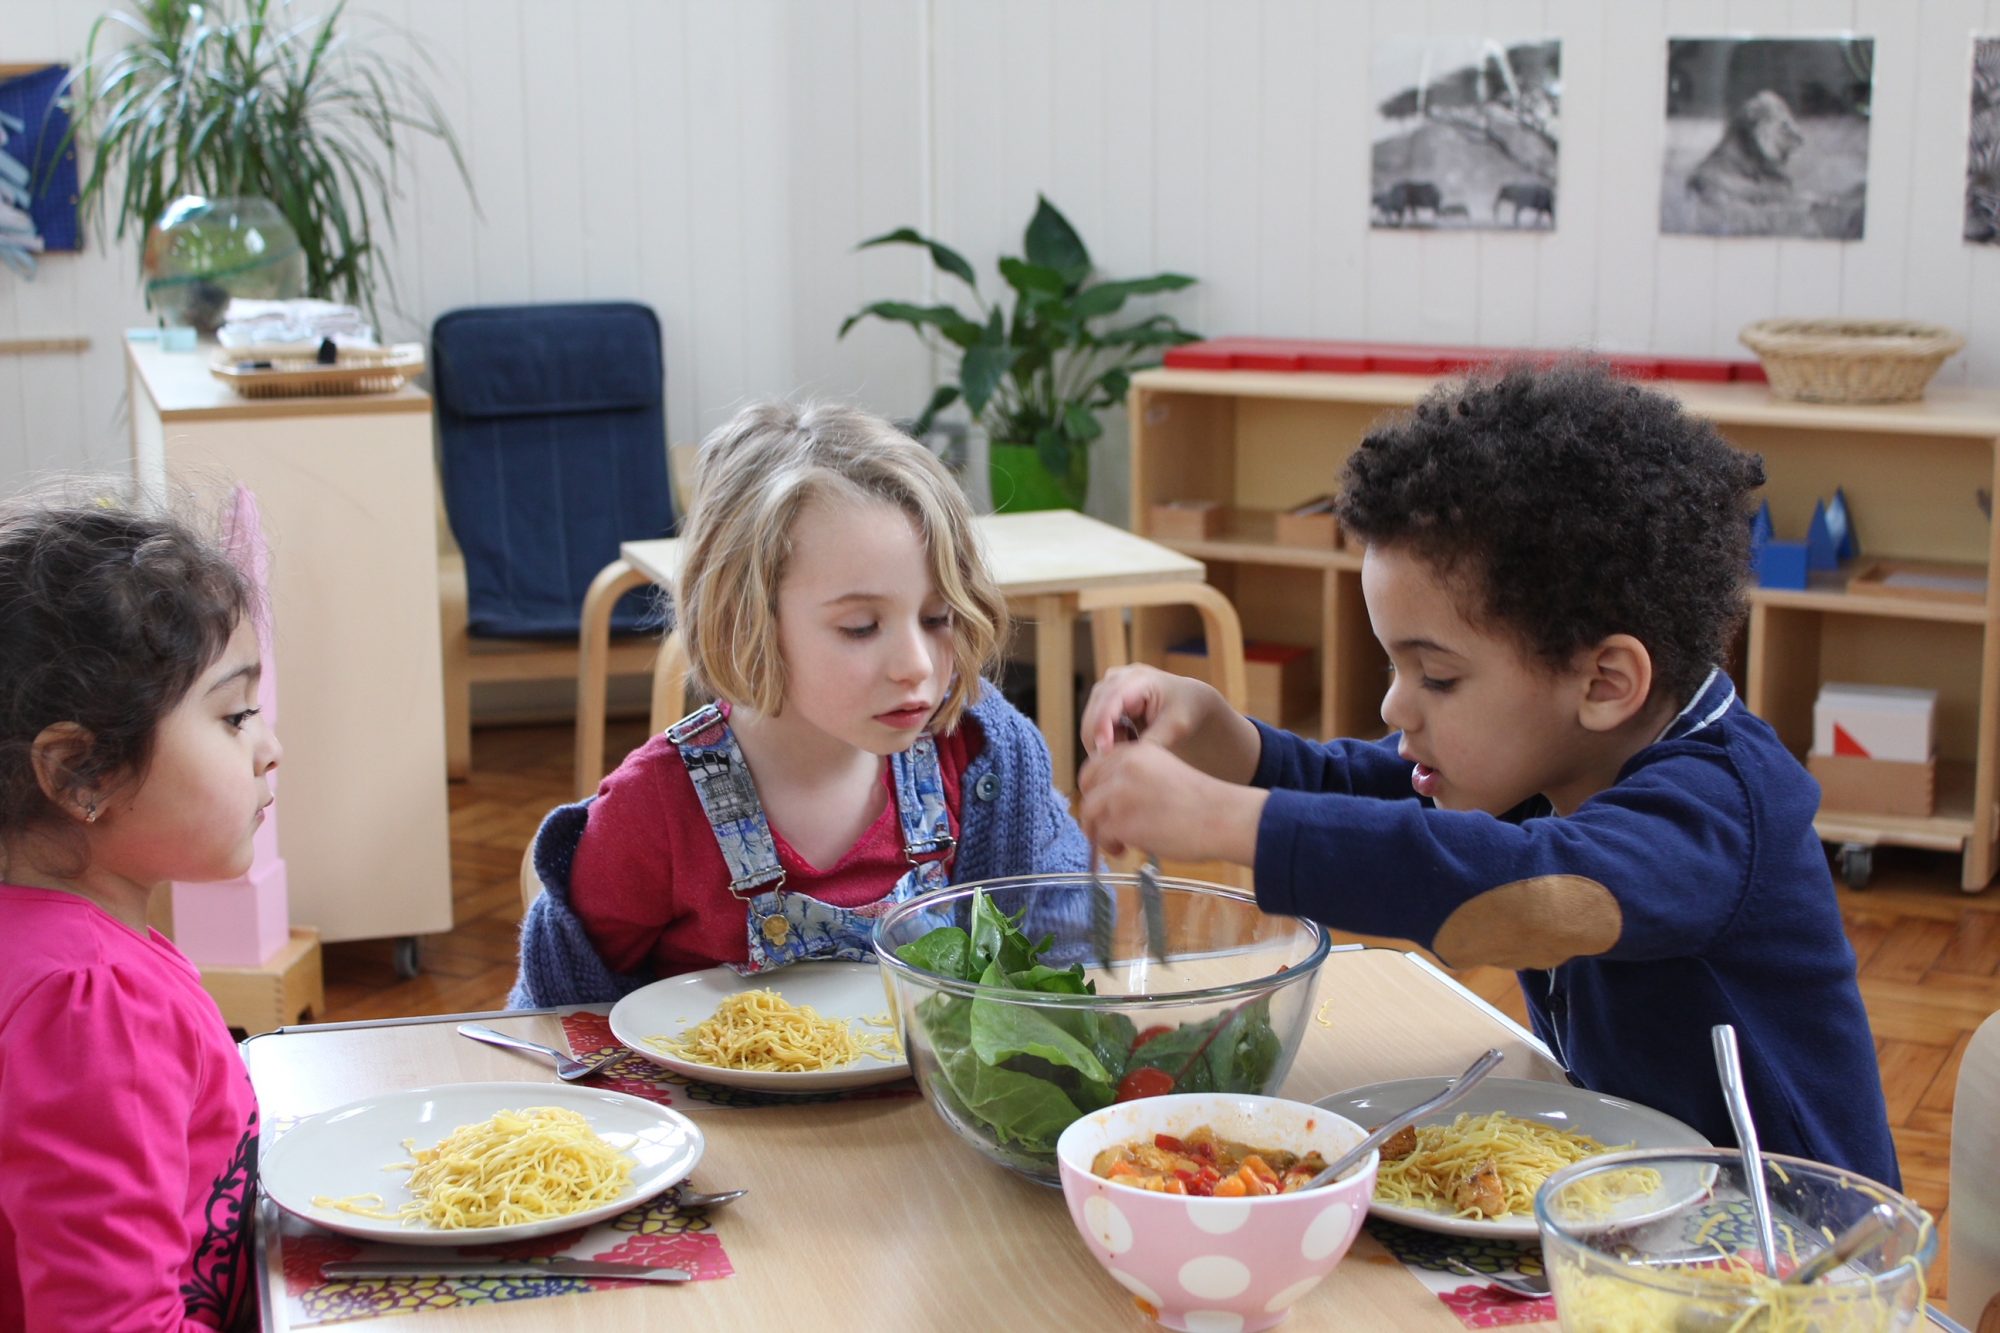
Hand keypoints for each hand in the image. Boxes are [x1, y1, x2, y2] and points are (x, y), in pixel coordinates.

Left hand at [1077, 738, 1266, 865]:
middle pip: (1087, 788)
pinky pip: (1100, 835)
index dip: (1095, 788)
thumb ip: (1135, 778)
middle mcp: (1123, 767)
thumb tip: (1108, 800)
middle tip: (1105, 826)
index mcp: (1136, 752)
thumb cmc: (1202, 803)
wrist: (1221, 817)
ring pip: (1089, 813)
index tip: (1103, 804)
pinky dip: (1108, 845)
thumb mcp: (1164, 773)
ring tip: (1118, 843)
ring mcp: (1118, 793)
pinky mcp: (1119, 820)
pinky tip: (1124, 850)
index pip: (1096, 766)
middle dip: (1093, 809)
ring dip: (1099, 831)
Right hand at [1080, 664, 1261, 782]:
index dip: (1102, 726)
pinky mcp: (1103, 701)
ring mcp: (1107, 688)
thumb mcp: (1176, 726)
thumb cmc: (1185, 709)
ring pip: (1090, 722)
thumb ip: (1153, 740)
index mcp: (1137, 678)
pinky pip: (1095, 726)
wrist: (1187, 700)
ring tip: (1130, 751)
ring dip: (1105, 743)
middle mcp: (1116, 678)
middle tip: (1120, 763)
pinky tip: (1127, 744)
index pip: (1110, 700)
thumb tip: (1127, 758)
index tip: (1105, 752)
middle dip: (1102, 741)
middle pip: (1094, 712)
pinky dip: (1107, 741)